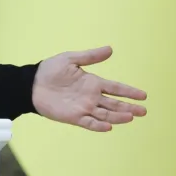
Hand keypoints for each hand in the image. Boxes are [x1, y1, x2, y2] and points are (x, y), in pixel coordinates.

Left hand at [31, 45, 146, 131]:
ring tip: (131, 117)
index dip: (129, 92)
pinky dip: (98, 125)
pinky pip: (89, 123)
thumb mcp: (70, 59)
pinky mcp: (74, 117)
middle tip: (144, 111)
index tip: (144, 95)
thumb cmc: (49, 70)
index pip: (115, 88)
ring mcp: (83, 107)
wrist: (31, 84)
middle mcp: (91, 97)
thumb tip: (110, 49)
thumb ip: (90, 57)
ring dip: (118, 117)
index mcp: (92, 82)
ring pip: (105, 114)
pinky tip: (109, 126)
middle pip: (114, 104)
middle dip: (129, 107)